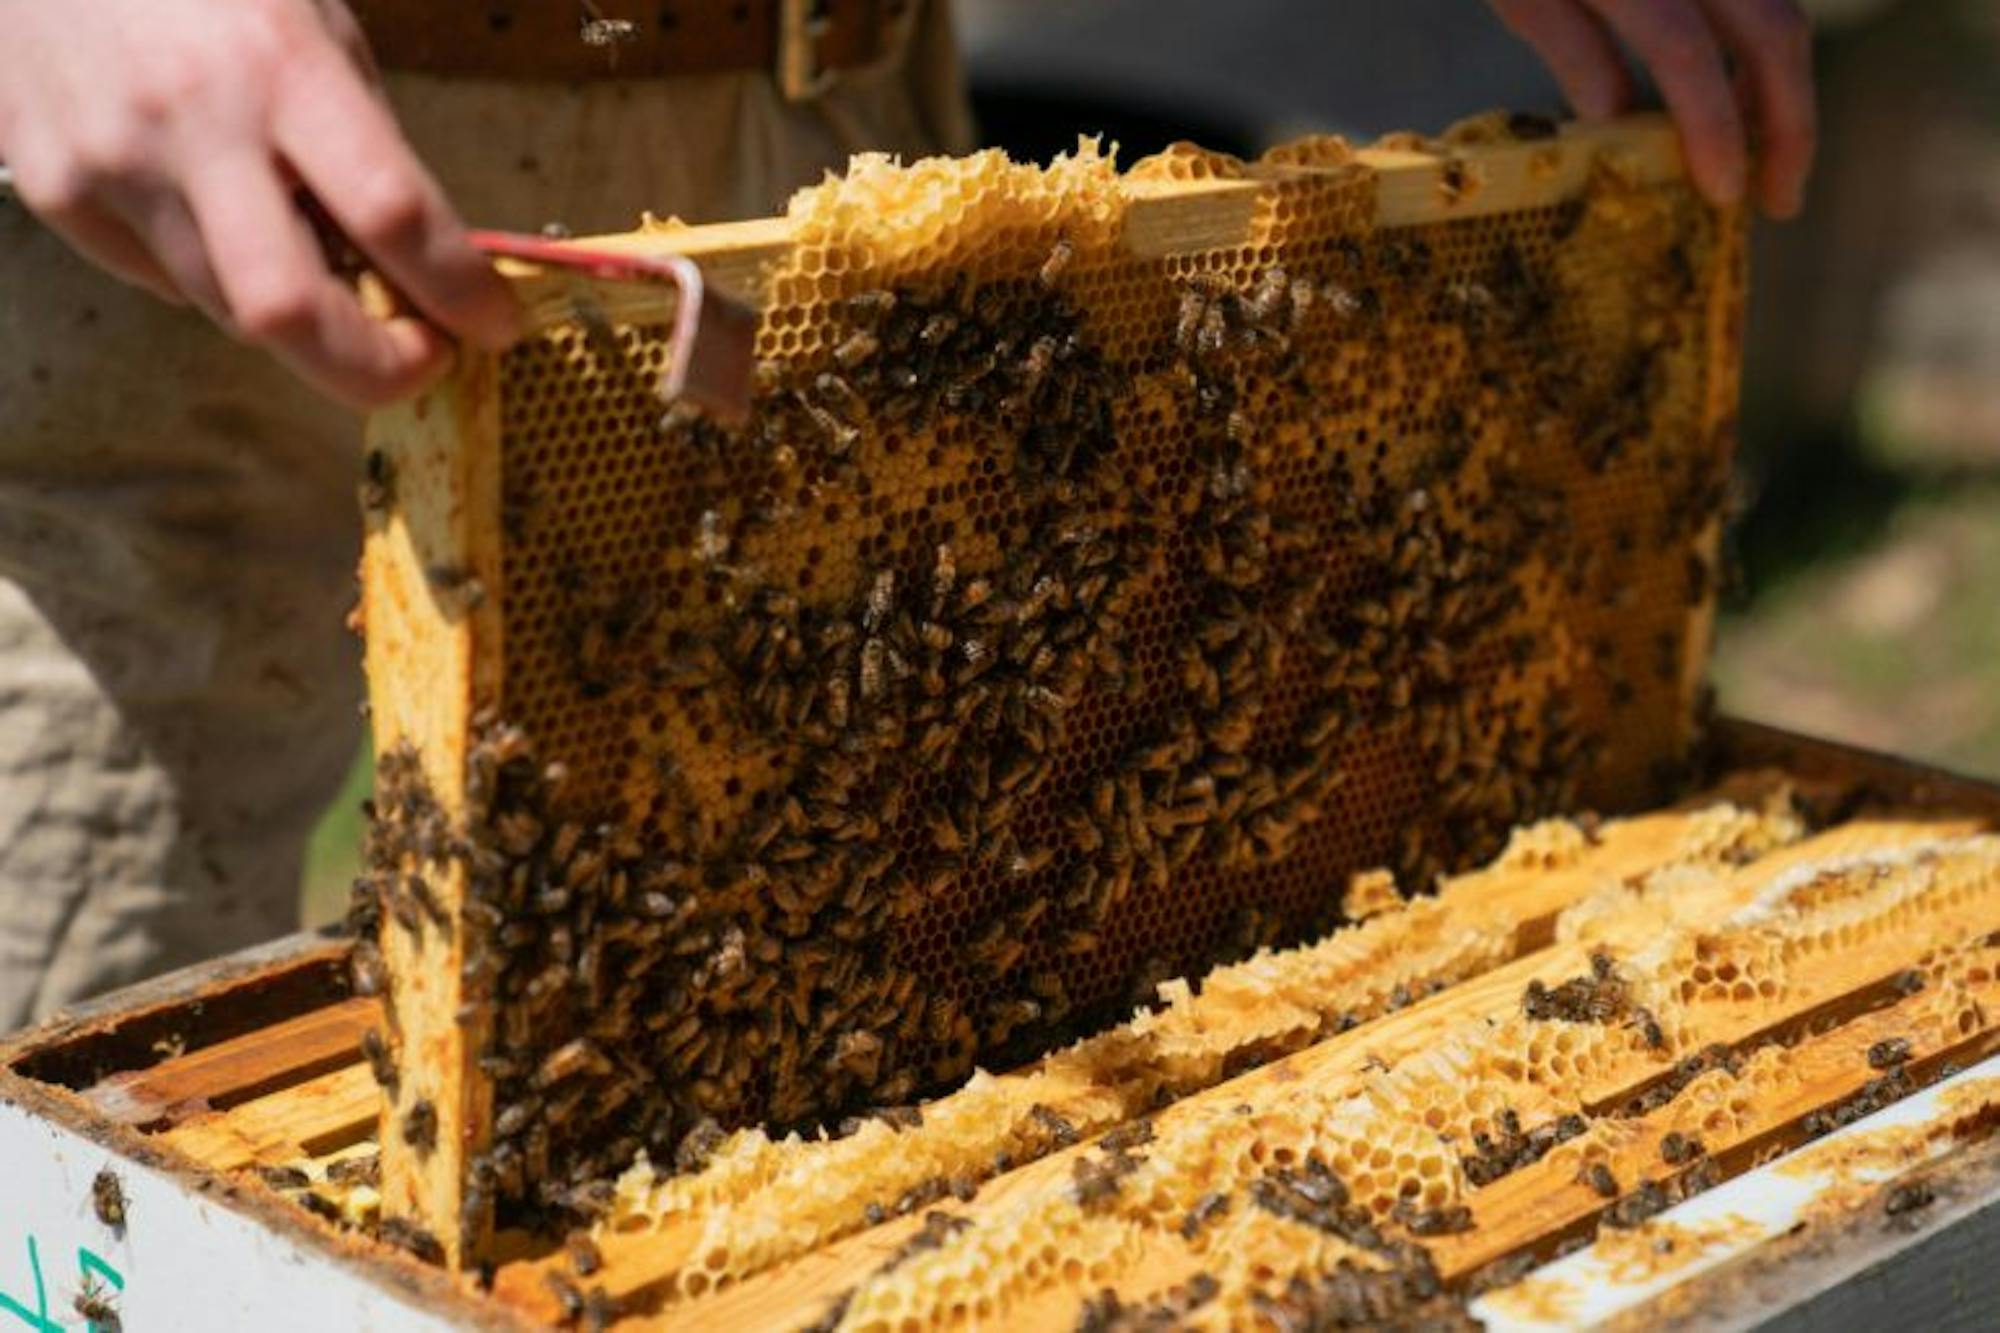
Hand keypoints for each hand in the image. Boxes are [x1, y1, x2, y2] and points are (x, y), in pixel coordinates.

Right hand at [0, 0, 522, 405]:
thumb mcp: (314, 24)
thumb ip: (365, 143)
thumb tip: (422, 260)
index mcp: (278, 68)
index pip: (394, 217)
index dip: (462, 293)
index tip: (496, 326)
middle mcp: (190, 126)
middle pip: (291, 314)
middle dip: (375, 368)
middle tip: (422, 357)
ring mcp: (109, 165)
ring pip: (230, 310)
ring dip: (302, 317)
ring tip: (323, 264)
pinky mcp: (55, 191)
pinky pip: (165, 280)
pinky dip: (217, 276)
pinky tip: (221, 216)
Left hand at [1487, 0, 1816, 217]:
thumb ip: (1573, 46)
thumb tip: (1621, 126)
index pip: (1688, 53)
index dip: (1714, 130)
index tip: (1726, 199)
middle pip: (1774, 30)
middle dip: (1789, 121)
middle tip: (1779, 199)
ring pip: (1784, 8)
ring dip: (1781, 89)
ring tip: (1754, 159)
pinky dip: (1764, 48)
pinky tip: (1741, 99)